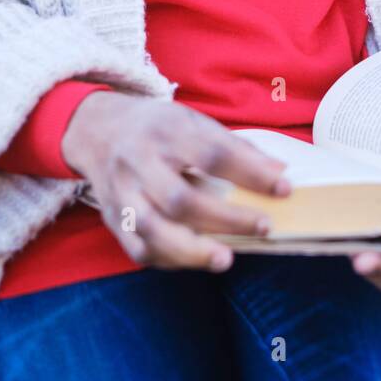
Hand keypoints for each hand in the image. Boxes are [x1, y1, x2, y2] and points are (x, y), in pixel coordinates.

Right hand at [61, 90, 291, 272]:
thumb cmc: (157, 127)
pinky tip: (198, 259)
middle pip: (179, 198)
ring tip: (226, 259)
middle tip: (264, 226)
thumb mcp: (193, 121)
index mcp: (166, 130)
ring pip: (152, 229)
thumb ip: (234, 147)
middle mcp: (138, 161)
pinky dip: (170, 259)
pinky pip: (139, 248)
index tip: (283, 189)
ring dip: (192, 250)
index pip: (212, 153)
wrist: (97, 129)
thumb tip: (279, 174)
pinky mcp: (112, 219)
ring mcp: (121, 193)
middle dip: (225, 218)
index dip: (250, 173)